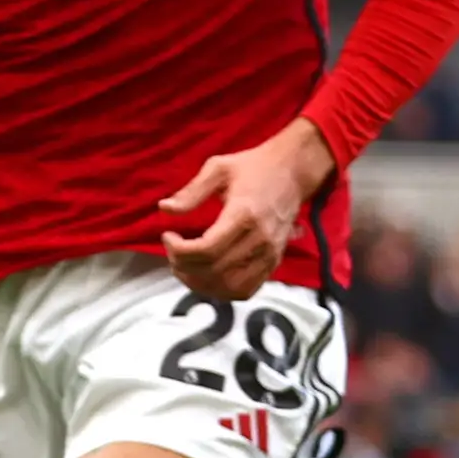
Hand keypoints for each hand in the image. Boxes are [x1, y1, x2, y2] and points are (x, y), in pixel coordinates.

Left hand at [158, 119, 333, 301]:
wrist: (294, 172)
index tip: (167, 236)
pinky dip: (221, 290)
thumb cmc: (255, 167)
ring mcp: (270, 254)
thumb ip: (191, 191)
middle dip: (183, 266)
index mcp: (244, 215)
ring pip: (229, 286)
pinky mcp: (274, 262)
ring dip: (199, 283)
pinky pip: (247, 289)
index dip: (179, 250)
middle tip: (172, 251)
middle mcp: (260, 239)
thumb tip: (164, 208)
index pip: (207, 249)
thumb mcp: (218, 167)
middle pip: (214, 270)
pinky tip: (206, 276)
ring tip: (184, 265)